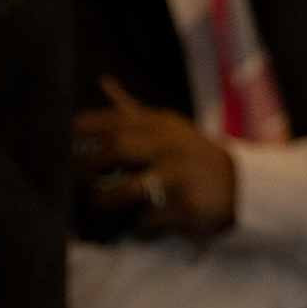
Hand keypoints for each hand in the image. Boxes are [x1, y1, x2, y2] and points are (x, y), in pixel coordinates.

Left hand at [74, 77, 237, 239]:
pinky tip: (139, 224)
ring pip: (130, 188)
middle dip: (89, 164)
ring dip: (108, 198)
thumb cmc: (189, 155)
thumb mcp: (167, 127)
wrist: (239, 186)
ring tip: (101, 202)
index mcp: (160, 125)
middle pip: (118, 149)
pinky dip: (137, 226)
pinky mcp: (186, 207)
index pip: (115, 120)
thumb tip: (103, 81)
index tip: (67, 137)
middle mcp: (169, 146)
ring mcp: (179, 176)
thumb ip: (131, 111)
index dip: (86, 128)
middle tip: (74, 176)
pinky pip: (148, 219)